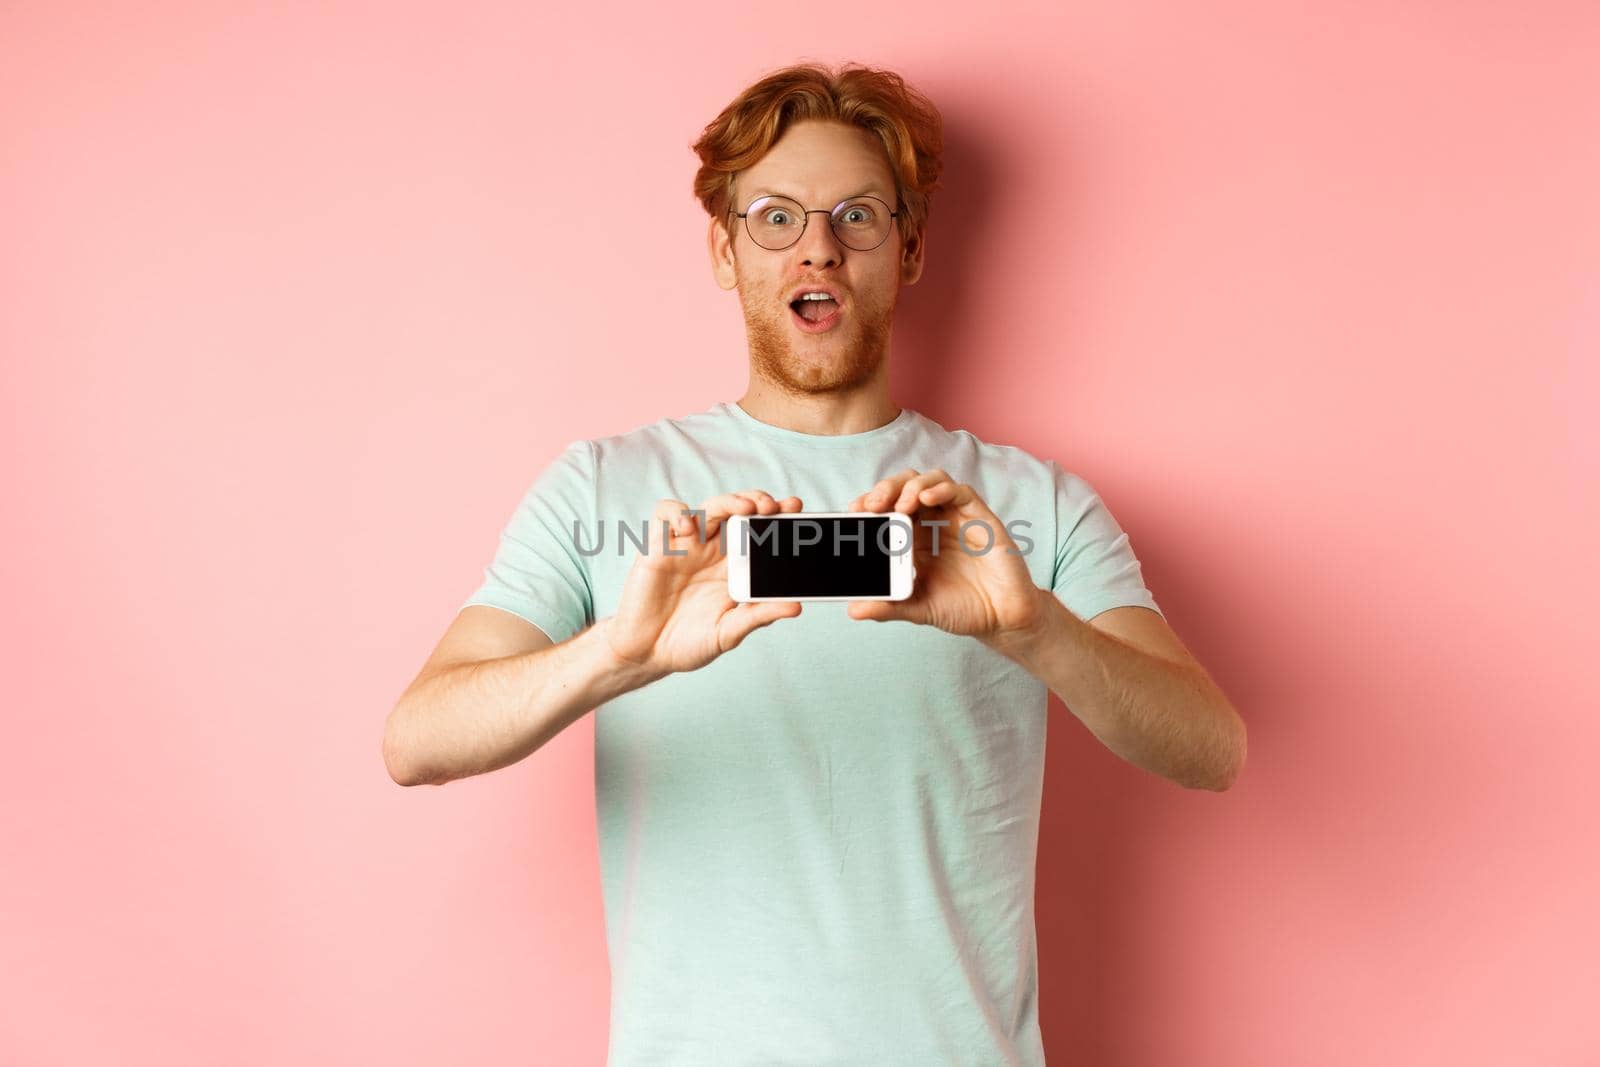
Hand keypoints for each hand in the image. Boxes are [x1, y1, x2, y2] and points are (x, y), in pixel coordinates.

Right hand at [601, 489, 803, 675]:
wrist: (648, 654)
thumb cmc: (689, 643)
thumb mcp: (729, 632)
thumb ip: (758, 616)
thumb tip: (796, 606)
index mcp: (734, 567)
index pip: (759, 531)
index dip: (777, 516)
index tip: (796, 509)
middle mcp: (712, 550)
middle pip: (738, 511)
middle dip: (758, 502)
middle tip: (774, 508)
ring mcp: (686, 546)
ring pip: (709, 507)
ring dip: (729, 501)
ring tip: (746, 509)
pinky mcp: (657, 546)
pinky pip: (665, 513)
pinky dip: (677, 513)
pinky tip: (689, 528)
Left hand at [845, 468, 1046, 642]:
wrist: (1002, 619)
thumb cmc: (963, 609)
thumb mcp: (919, 609)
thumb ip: (889, 608)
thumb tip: (854, 611)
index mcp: (914, 539)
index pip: (888, 508)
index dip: (870, 503)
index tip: (854, 511)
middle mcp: (933, 523)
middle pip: (905, 487)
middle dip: (885, 489)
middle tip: (871, 505)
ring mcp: (956, 518)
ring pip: (931, 481)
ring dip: (911, 486)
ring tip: (900, 504)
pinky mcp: (980, 518)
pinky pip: (960, 492)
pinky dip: (941, 490)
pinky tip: (925, 499)